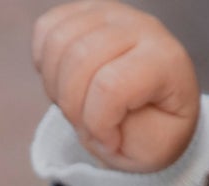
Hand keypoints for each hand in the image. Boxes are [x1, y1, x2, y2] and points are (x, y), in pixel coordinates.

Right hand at [32, 2, 200, 172]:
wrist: (152, 109)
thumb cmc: (154, 129)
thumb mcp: (157, 150)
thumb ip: (133, 135)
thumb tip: (101, 114)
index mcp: (163, 61)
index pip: (110, 86)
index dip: (98, 124)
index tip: (111, 140)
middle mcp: (139, 27)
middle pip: (78, 59)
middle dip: (73, 108)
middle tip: (89, 125)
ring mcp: (111, 14)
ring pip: (57, 42)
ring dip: (56, 87)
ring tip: (77, 104)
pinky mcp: (85, 12)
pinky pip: (46, 30)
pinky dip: (45, 64)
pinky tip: (65, 82)